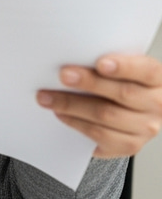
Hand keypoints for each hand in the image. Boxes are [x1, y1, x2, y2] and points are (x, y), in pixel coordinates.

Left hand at [37, 54, 161, 157]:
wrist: (130, 110)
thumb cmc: (120, 80)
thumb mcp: (119, 65)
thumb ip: (103, 60)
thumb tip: (71, 53)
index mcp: (156, 79)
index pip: (146, 70)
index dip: (124, 67)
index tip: (100, 63)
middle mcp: (156, 104)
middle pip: (123, 93)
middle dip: (89, 83)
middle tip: (63, 75)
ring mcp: (145, 128)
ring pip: (107, 115)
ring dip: (72, 105)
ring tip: (47, 97)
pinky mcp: (129, 145)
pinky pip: (100, 136)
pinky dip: (77, 124)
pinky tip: (61, 114)